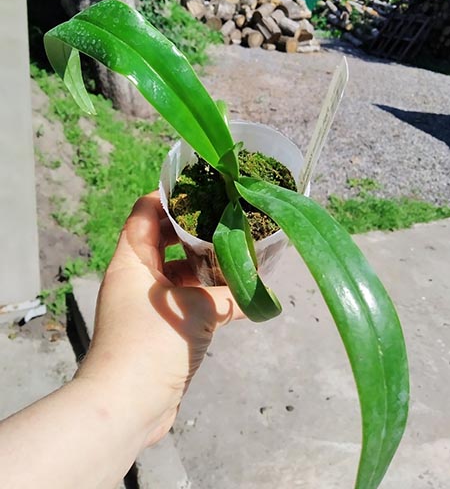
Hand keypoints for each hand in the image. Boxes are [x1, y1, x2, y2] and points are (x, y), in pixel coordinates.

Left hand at [77, 191, 243, 445]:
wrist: (129, 405)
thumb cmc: (152, 343)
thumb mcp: (196, 309)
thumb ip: (229, 294)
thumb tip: (258, 290)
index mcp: (133, 260)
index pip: (145, 212)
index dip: (170, 197)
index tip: (204, 190)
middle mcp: (137, 277)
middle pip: (164, 240)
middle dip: (195, 230)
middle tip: (229, 220)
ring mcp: (148, 304)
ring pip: (178, 272)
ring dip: (205, 265)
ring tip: (239, 253)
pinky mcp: (161, 328)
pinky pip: (186, 300)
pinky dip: (207, 296)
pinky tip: (237, 295)